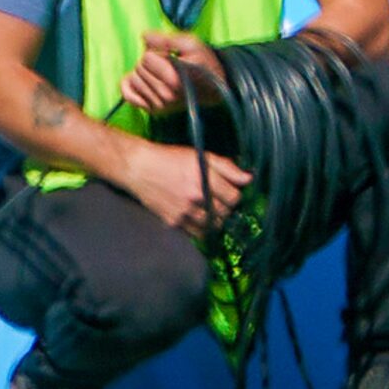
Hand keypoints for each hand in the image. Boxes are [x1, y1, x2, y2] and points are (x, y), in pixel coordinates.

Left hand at [119, 31, 227, 114]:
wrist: (214, 88)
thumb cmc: (203, 63)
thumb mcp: (191, 44)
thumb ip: (166, 39)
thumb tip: (143, 36)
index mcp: (174, 78)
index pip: (146, 57)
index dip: (159, 52)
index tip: (172, 57)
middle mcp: (165, 95)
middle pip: (138, 67)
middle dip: (150, 63)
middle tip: (167, 65)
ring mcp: (159, 105)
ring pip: (132, 79)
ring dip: (143, 74)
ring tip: (160, 75)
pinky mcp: (153, 111)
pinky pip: (127, 94)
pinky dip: (130, 86)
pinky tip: (144, 82)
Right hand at [123, 140, 251, 238]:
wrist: (140, 168)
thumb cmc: (171, 158)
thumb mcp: (202, 156)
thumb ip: (227, 167)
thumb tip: (248, 178)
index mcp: (205, 179)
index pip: (234, 197)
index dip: (235, 195)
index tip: (230, 192)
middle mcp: (195, 197)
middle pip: (225, 212)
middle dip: (227, 208)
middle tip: (221, 201)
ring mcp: (183, 212)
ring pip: (212, 225)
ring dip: (216, 219)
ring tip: (211, 210)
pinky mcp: (172, 221)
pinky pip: (195, 233)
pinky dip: (201, 228)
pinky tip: (199, 218)